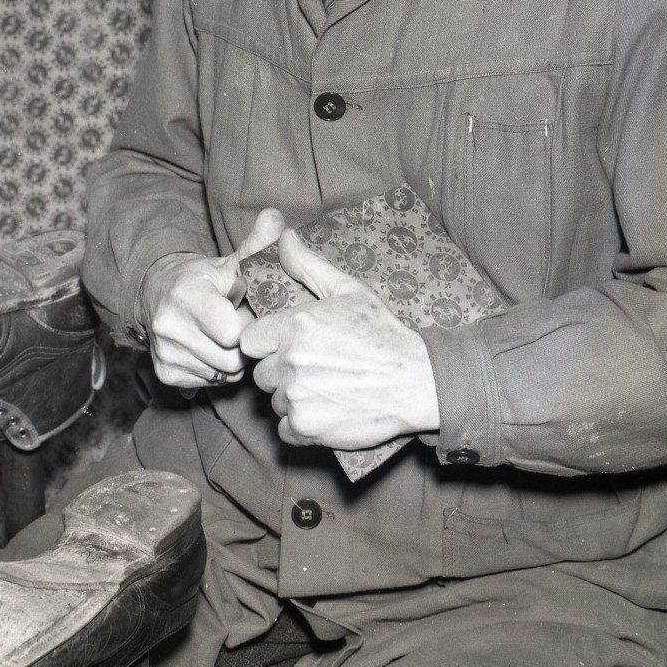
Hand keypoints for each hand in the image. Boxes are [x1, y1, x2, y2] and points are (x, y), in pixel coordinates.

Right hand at [139, 208, 286, 388]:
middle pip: (230, 360)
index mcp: (187, 296)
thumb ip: (257, 244)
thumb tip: (277, 217)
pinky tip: (212, 349)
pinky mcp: (164, 373)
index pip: (234, 334)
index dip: (250, 327)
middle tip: (242, 328)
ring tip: (227, 338)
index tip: (250, 314)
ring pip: (221, 375)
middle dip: (244, 347)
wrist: (158, 292)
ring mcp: (164, 353)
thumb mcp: (230, 262)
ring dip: (232, 361)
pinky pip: (207, 383)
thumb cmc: (204, 279)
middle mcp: (168, 326)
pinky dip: (216, 371)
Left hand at [239, 228, 439, 448]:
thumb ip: (308, 266)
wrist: (416, 381)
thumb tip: (285, 237)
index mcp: (293, 327)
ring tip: (325, 388)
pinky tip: (325, 409)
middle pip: (262, 373)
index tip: (285, 346)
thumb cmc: (383, 333)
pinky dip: (301, 424)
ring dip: (292, 397)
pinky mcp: (306, 428)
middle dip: (281, 371)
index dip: (266, 344)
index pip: (249, 341)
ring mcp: (296, 398)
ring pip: (275, 401)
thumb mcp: (348, 291)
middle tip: (313, 368)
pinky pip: (285, 429)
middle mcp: (289, 363)